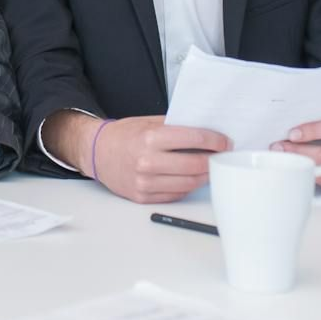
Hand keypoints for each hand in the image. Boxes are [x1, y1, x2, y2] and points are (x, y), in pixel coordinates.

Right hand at [91, 115, 230, 203]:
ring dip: (204, 175)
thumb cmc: (123, 135)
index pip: (194, 139)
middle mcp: (148, 161)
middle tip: (222, 156)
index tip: (225, 142)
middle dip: (214, 160)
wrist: (96, 152)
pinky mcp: (144, 196)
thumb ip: (173, 127)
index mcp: (150, 138)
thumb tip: (204, 131)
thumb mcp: (146, 122)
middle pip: (196, 164)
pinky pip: (176, 193)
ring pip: (190, 183)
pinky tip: (190, 177)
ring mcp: (146, 182)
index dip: (215, 140)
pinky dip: (187, 185)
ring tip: (209, 167)